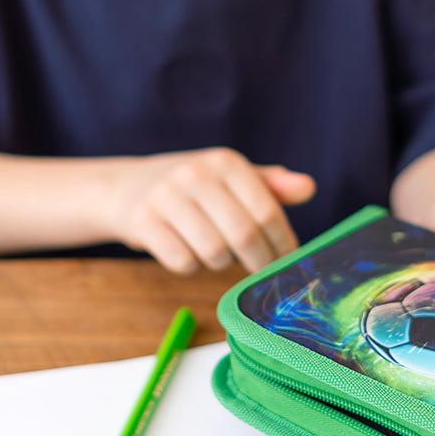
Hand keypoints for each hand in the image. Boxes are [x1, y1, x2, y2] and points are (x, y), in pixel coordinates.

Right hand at [111, 148, 315, 274]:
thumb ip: (271, 186)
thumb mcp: (231, 178)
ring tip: (216, 251)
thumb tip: (309, 188)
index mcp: (225, 162)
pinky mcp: (143, 222)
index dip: (283, 243)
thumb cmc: (193, 188)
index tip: (288, 260)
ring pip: (214, 253)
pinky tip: (187, 250)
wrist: (125, 188)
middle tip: (262, 272)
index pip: (267, 211)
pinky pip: (183, 262)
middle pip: (243, 236)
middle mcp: (196, 174)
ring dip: (221, 263)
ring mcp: (166, 197)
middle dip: (259, 262)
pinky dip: (191, 266)